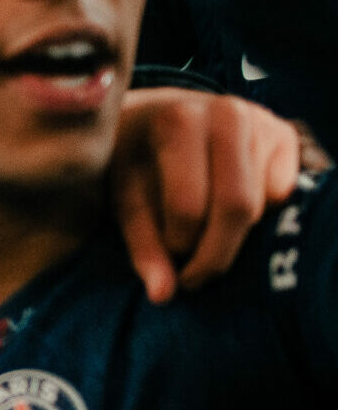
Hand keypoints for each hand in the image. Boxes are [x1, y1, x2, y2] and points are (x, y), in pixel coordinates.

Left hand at [110, 89, 301, 301]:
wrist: (158, 113)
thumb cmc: (135, 159)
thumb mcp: (125, 197)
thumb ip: (142, 244)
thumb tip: (162, 295)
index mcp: (178, 121)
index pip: (189, 205)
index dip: (180, 244)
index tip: (170, 262)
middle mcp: (226, 114)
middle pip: (237, 206)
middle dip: (215, 252)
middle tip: (195, 276)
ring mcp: (261, 121)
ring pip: (264, 204)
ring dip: (235, 235)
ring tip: (204, 239)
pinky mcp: (285, 135)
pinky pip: (283, 195)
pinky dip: (259, 215)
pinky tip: (226, 210)